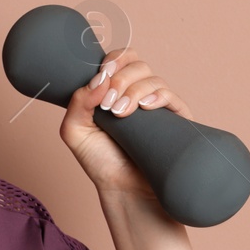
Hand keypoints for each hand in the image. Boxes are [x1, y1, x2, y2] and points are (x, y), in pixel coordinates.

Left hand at [59, 46, 194, 198]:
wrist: (124, 190)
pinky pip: (171, 95)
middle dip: (121, 79)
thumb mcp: (75, 131)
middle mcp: (137, 93)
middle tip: (109, 105)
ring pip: (152, 79)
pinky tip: (145, 108)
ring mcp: (157, 105)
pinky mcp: (175, 119)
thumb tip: (99, 80)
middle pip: (137, 64)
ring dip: (134, 92)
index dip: (113, 61)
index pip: (120, 59)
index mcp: (115, 90)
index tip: (103, 75)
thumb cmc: (100, 162)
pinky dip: (157, 96)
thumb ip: (77, 102)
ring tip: (121, 115)